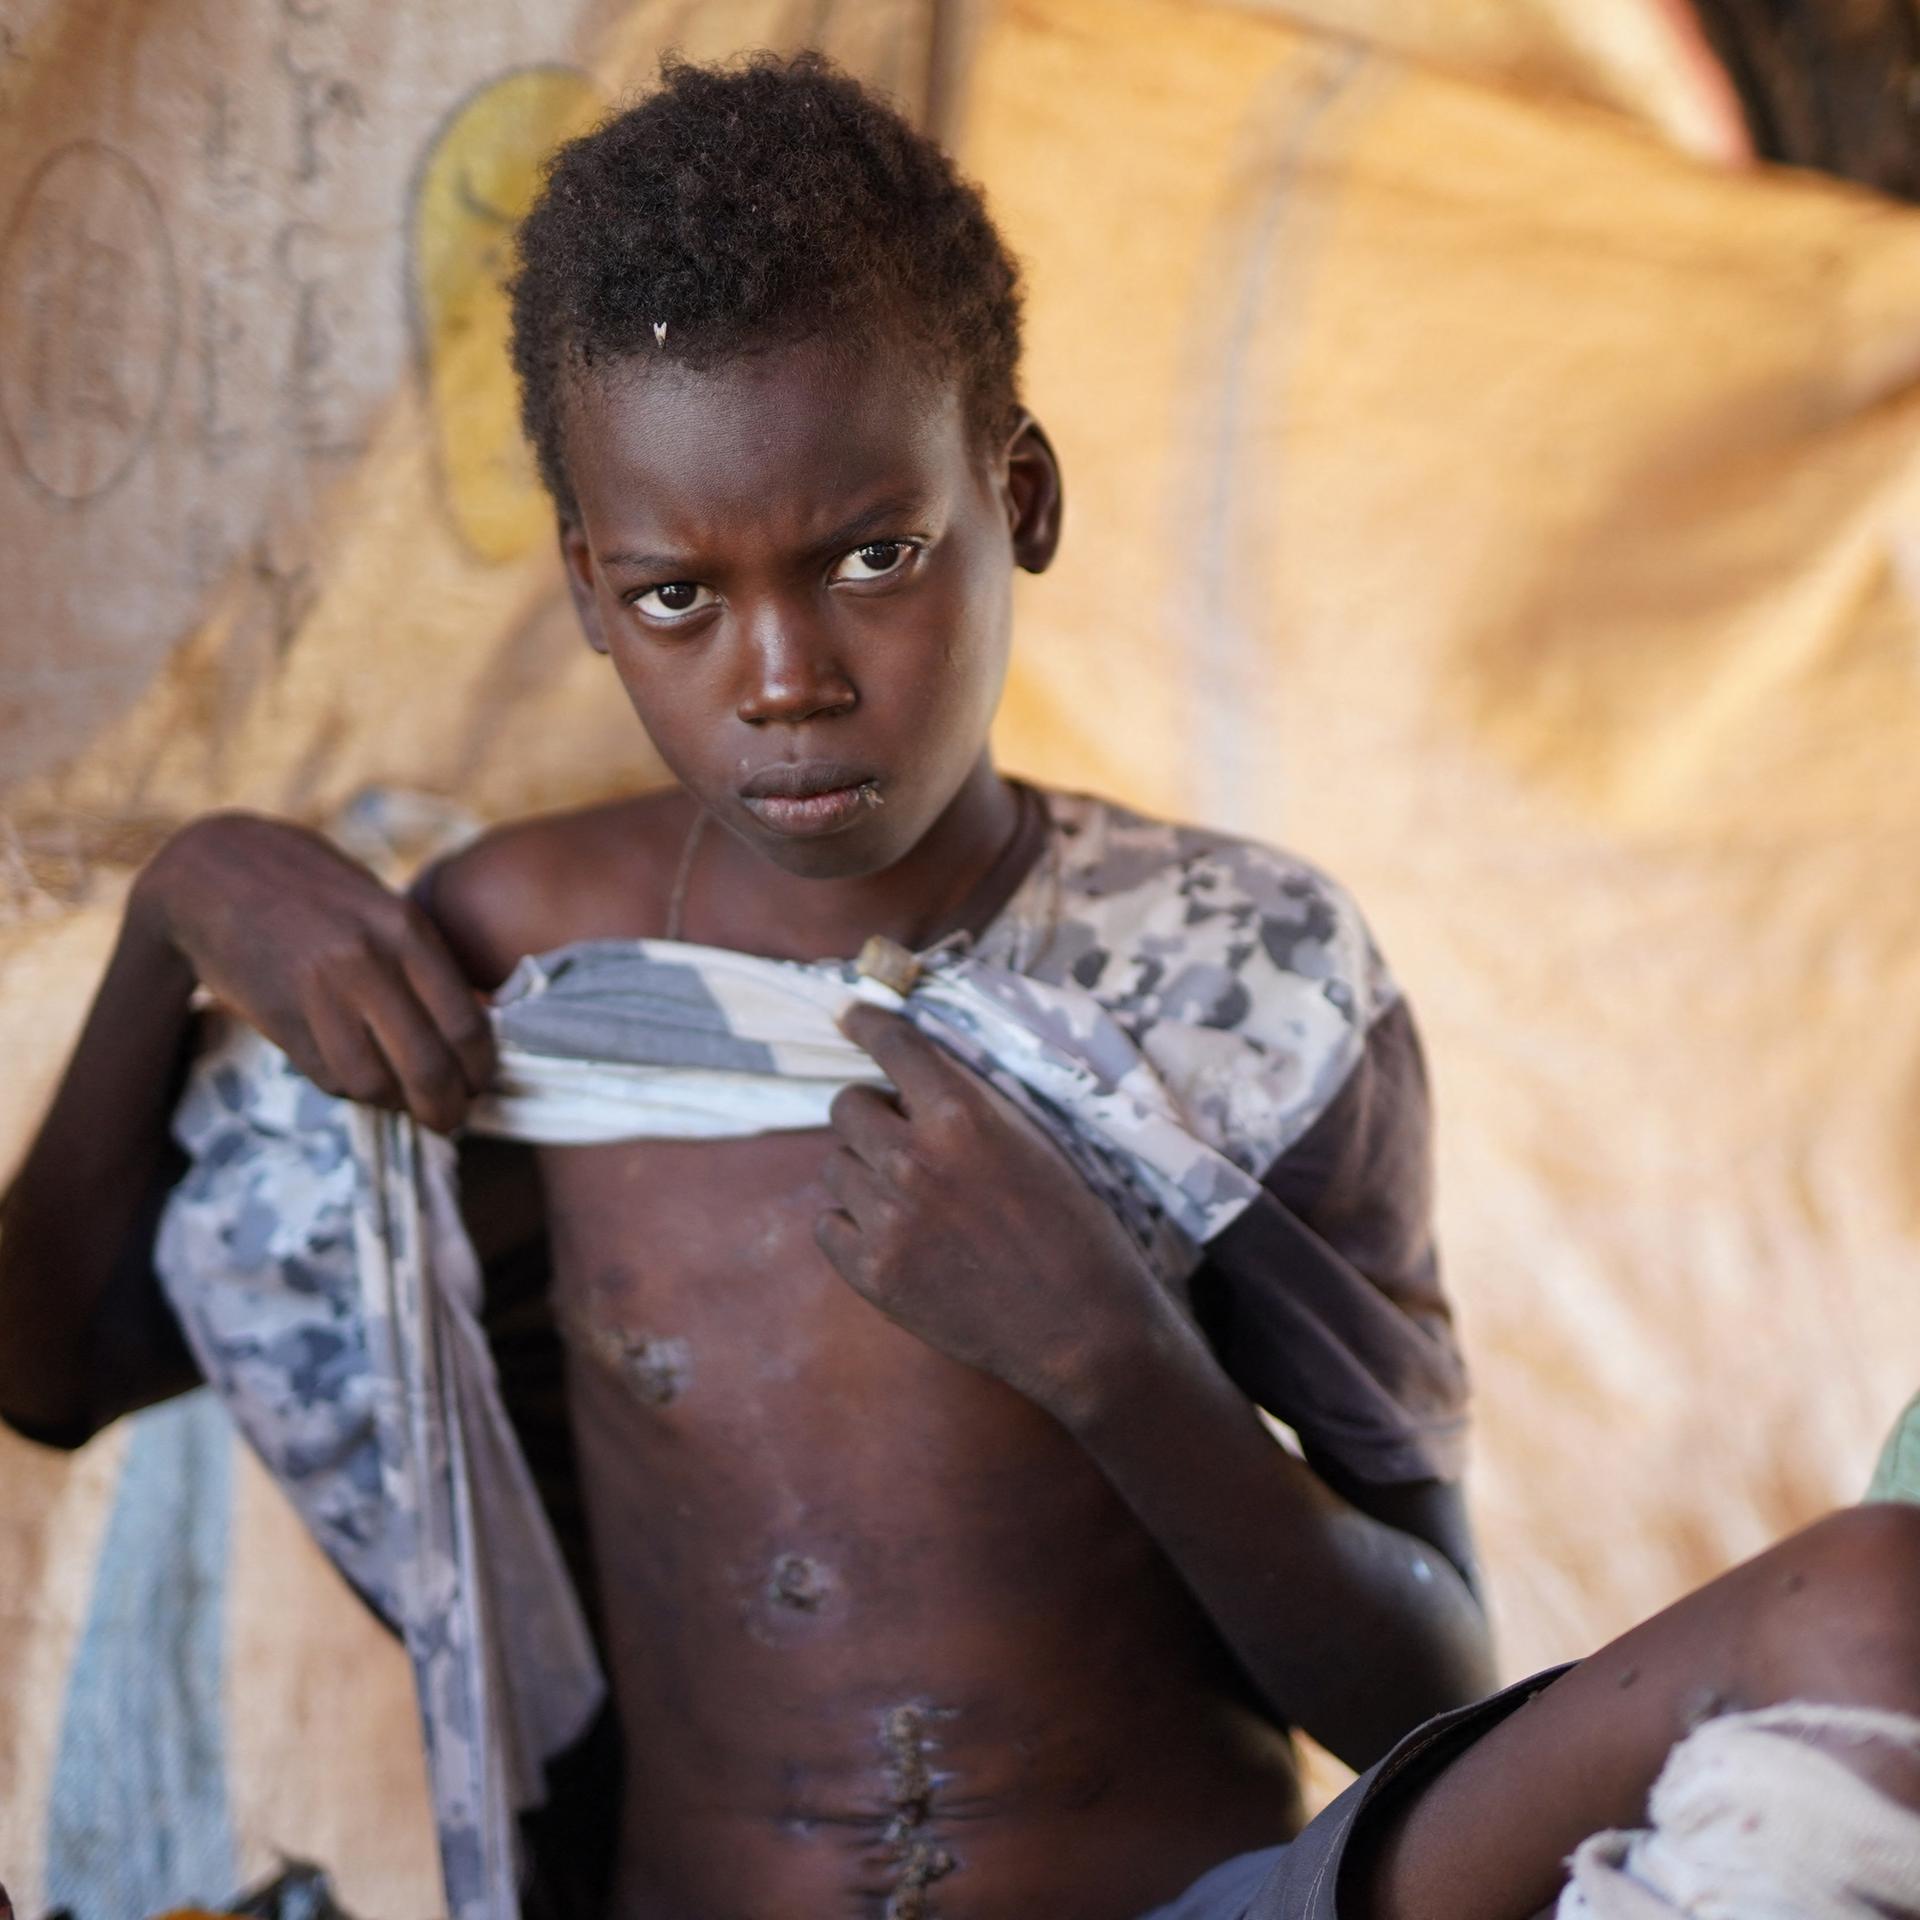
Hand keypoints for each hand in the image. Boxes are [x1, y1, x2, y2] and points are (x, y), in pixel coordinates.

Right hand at [131, 812, 492, 1131]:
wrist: (217, 871)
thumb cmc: (319, 892)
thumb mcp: (385, 910)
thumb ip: (427, 966)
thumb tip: (476, 1035)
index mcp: (406, 930)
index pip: (464, 1025)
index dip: (479, 1070)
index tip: (480, 1085)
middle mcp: (366, 961)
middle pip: (426, 1066)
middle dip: (445, 1107)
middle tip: (450, 1118)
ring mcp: (317, 993)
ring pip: (373, 1083)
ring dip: (395, 1105)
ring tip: (405, 1103)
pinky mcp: (278, 1019)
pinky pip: (328, 1076)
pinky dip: (350, 1088)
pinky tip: (358, 1076)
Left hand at [816, 1002, 1169, 1421]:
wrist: (1083, 1329)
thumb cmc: (1074, 1228)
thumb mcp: (1032, 1140)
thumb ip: (969, 1104)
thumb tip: (911, 1076)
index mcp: (961, 1115)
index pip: (892, 1045)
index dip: (867, 1022)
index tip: (852, 1015)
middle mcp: (913, 1159)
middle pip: (847, 1106)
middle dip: (872, 1115)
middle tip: (905, 1138)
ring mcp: (887, 1220)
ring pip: (835, 1166)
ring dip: (865, 1172)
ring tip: (915, 1200)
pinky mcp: (873, 1274)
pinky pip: (827, 1225)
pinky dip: (853, 1226)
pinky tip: (896, 1238)